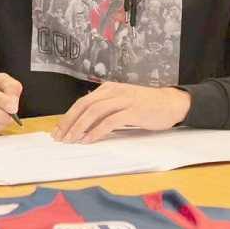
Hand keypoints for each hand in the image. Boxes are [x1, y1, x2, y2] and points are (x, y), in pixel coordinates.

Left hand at [53, 83, 190, 142]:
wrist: (171, 103)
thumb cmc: (145, 106)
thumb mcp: (121, 103)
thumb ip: (105, 110)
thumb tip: (84, 124)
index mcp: (107, 89)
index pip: (82, 102)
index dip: (67, 116)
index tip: (58, 130)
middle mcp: (112, 91)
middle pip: (83, 105)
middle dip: (68, 122)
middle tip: (59, 137)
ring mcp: (123, 100)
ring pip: (94, 112)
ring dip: (80, 127)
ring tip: (71, 140)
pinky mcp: (133, 111)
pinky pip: (109, 121)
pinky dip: (97, 131)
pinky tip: (89, 139)